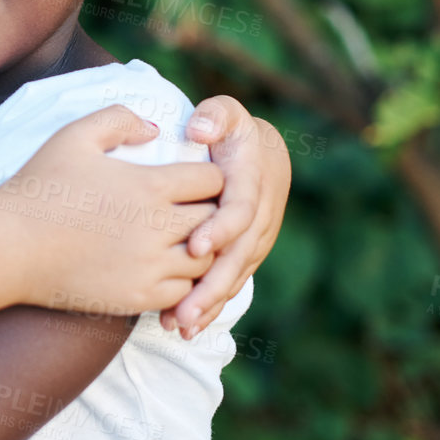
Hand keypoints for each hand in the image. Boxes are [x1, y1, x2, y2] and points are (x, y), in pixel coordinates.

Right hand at [1, 104, 220, 314]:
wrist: (9, 245)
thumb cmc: (39, 186)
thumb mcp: (73, 136)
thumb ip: (118, 120)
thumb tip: (155, 129)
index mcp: (149, 185)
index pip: (213, 180)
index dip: (208, 176)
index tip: (192, 179)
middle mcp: (157, 227)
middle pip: (216, 220)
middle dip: (210, 212)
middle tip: (193, 209)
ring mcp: (150, 266)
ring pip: (207, 260)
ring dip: (201, 249)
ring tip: (184, 240)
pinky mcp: (138, 297)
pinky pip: (184, 292)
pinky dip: (182, 281)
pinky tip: (165, 268)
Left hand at [161, 94, 290, 338]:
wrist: (259, 151)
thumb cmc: (230, 129)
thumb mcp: (226, 112)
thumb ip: (215, 115)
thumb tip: (199, 129)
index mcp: (253, 181)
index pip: (241, 209)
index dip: (221, 228)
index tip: (195, 246)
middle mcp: (260, 216)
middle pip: (239, 255)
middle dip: (212, 284)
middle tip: (183, 309)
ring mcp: (255, 239)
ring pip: (235, 275)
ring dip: (209, 303)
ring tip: (180, 324)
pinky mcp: (245, 254)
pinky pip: (230, 282)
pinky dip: (211, 305)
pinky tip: (185, 326)